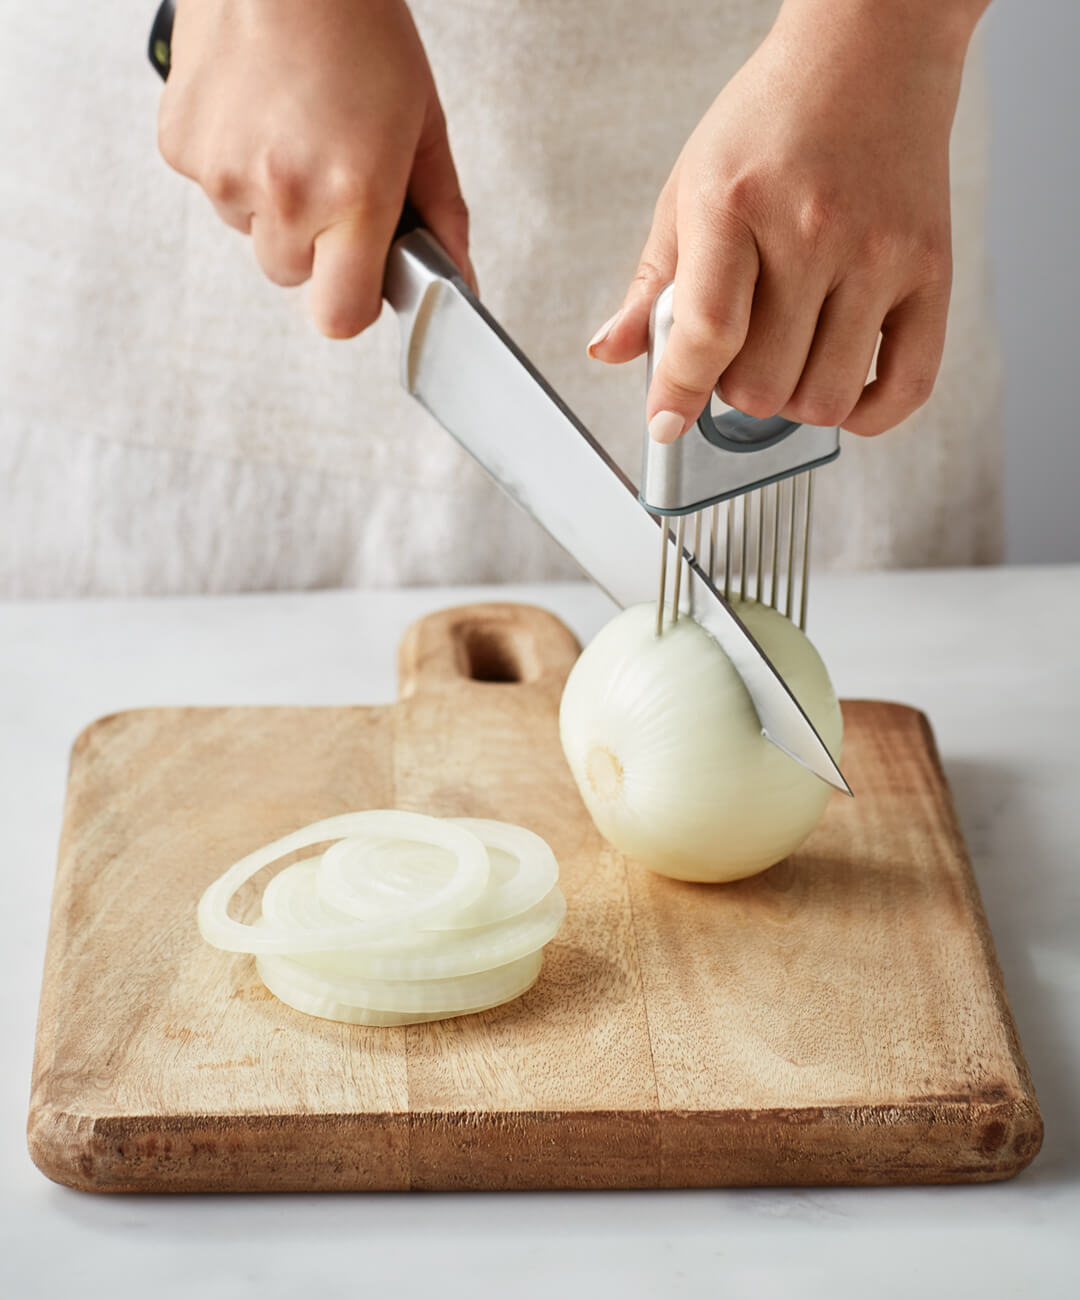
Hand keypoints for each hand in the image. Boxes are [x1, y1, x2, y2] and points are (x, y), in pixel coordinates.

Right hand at [158, 0, 473, 337]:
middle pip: (294, 276)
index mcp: (351, 194)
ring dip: (274, 204)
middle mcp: (283, 193)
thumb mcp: (423, 124)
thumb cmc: (358, 29)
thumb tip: (459, 279)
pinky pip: (214, 191)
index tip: (362, 276)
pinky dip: (234, 166)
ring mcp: (224, 173)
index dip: (354, 301)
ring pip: (252, 234)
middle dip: (315, 242)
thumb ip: (442, 214)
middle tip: (331, 172)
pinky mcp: (182, 148)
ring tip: (295, 130)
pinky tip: (257, 114)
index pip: (341, 315)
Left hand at [588, 0, 986, 439]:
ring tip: (787, 359)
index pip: (708, 334)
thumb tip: (611, 351)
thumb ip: (652, 282)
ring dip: (794, 401)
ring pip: (824, 398)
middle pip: (762, 385)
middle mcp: (813, 230)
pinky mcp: (931, 270)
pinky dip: (867, 414)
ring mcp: (878, 254)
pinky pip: (906, 386)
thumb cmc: (773, 120)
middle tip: (737, 355)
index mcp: (735, 205)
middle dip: (734, 390)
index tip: (665, 423)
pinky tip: (842, 390)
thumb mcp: (690, 187)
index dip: (678, 395)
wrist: (871, 51)